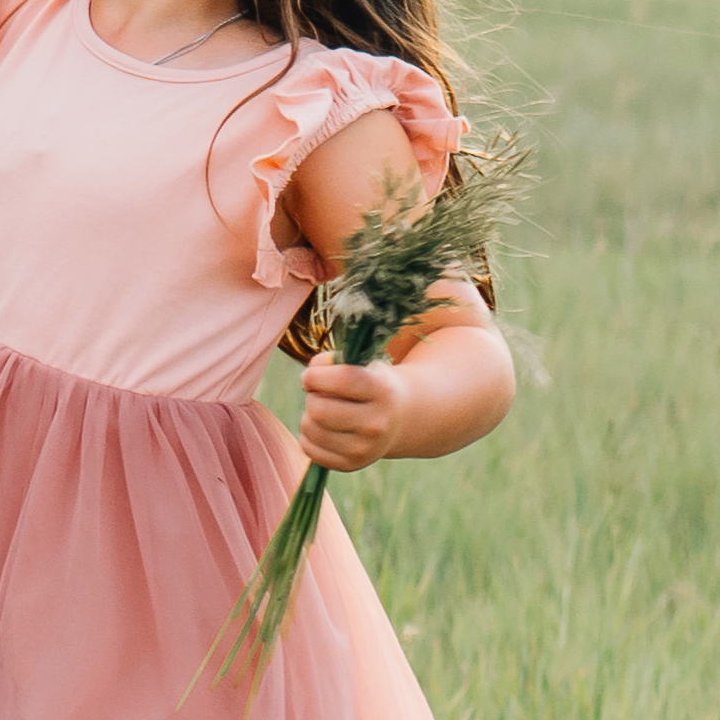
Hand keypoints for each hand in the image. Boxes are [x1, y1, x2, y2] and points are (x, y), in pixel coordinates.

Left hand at [293, 322, 489, 467]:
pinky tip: (330, 424)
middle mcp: (376, 424)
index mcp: (382, 390)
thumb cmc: (381, 373)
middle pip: (317, 407)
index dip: (317, 372)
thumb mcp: (376, 348)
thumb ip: (366, 318)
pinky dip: (311, 434)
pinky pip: (309, 448)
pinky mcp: (352, 464)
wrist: (410, 416)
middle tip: (326, 387)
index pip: (336, 380)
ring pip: (310, 427)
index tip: (319, 368)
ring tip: (331, 404)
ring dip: (312, 411)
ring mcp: (365, 449)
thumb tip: (378, 255)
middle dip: (314, 392)